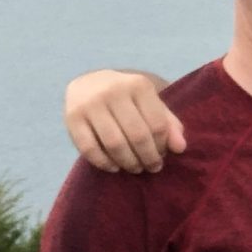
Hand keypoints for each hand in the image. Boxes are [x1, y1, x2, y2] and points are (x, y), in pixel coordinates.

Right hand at [65, 69, 185, 173]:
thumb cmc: (127, 98)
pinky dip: (104, 163)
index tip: (163, 155)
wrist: (88, 84)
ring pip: (115, 144)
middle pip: (137, 135)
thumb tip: (180, 148)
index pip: (157, 124)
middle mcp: (112, 91)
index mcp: (137, 84)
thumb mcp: (150, 103)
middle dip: (148, 157)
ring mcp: (90, 104)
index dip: (163, 146)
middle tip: (152, 167)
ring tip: (135, 168)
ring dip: (128, 162)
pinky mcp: (71, 118)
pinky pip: (89, 149)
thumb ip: (168, 123)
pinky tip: (114, 167)